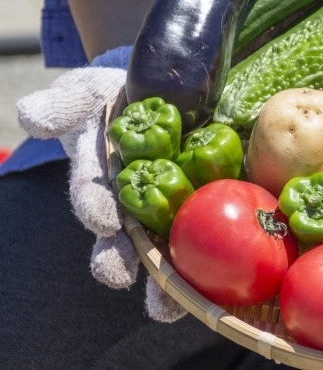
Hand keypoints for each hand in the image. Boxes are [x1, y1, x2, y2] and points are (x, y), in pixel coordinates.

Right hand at [16, 46, 186, 322]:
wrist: (162, 99)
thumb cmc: (117, 100)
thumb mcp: (89, 95)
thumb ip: (63, 106)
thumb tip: (30, 116)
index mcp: (103, 182)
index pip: (94, 198)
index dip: (96, 209)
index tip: (104, 221)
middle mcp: (131, 206)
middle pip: (124, 240)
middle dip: (121, 261)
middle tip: (123, 278)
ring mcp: (167, 213)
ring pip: (162, 253)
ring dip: (162, 282)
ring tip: (165, 306)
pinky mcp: (204, 210)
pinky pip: (208, 240)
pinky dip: (206, 270)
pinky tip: (213, 290)